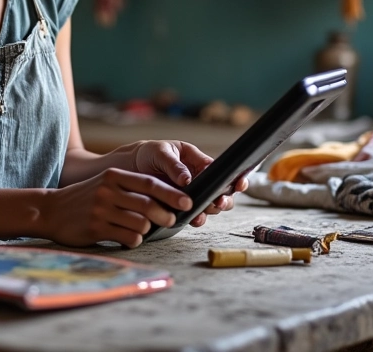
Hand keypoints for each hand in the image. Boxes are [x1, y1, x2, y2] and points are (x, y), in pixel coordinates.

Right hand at [41, 167, 193, 248]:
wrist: (52, 209)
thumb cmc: (85, 197)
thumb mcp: (105, 183)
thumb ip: (130, 188)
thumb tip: (165, 200)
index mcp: (114, 175)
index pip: (150, 183)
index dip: (172, 193)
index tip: (188, 202)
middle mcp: (109, 190)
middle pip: (148, 204)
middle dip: (166, 215)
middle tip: (171, 220)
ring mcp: (102, 209)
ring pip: (141, 223)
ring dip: (147, 230)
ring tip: (141, 229)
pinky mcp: (96, 228)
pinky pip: (128, 237)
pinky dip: (134, 240)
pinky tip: (128, 237)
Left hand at [131, 140, 248, 227]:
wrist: (132, 167)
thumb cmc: (150, 154)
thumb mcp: (161, 153)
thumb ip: (174, 165)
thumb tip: (187, 180)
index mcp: (198, 161)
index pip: (221, 170)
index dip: (234, 177)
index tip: (239, 183)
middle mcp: (200, 179)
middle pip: (222, 191)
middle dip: (225, 197)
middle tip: (220, 201)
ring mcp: (192, 194)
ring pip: (211, 205)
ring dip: (213, 209)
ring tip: (209, 209)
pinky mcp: (182, 207)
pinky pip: (195, 215)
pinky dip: (198, 218)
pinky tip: (195, 220)